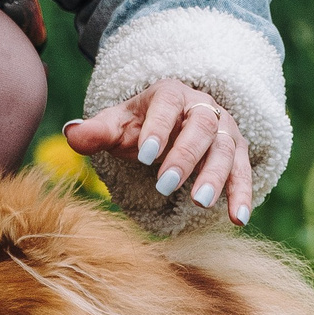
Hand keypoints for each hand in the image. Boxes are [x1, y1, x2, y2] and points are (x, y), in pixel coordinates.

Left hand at [63, 77, 251, 225]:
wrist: (169, 124)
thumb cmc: (139, 125)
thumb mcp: (116, 125)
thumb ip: (96, 131)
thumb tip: (71, 133)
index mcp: (170, 94)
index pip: (166, 106)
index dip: (158, 128)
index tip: (144, 154)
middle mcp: (202, 107)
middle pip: (201, 127)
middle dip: (184, 156)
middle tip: (165, 184)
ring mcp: (223, 129)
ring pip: (225, 149)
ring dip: (216, 176)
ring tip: (201, 203)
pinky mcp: (235, 152)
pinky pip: (242, 171)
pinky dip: (241, 194)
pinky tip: (237, 219)